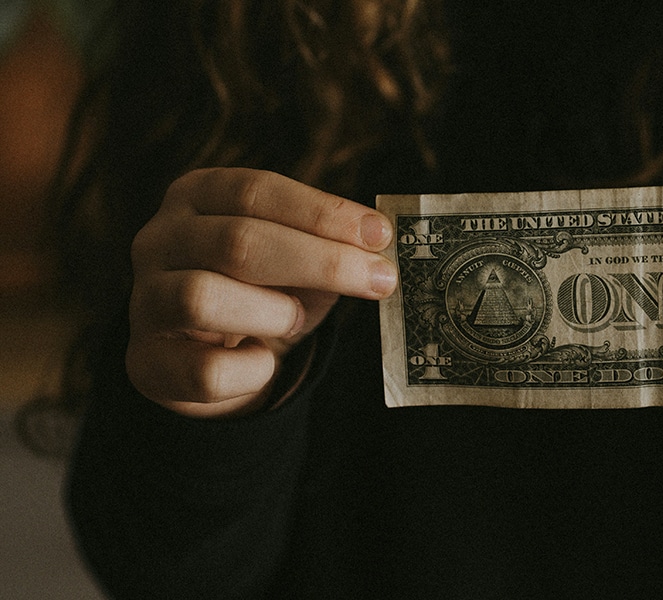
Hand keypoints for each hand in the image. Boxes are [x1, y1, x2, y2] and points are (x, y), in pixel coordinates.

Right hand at [126, 168, 396, 417]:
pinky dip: (252, 371)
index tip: (380, 235)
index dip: (322, 212)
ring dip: (272, 312)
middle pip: (237, 241)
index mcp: (197, 196)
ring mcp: (144, 300)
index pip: (256, 190)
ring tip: (295, 319)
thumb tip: (377, 250)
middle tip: (380, 280)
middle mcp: (160, 239)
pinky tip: (265, 361)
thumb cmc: (263, 292)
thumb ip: (330, 247)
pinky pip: (205, 371)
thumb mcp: (297, 260)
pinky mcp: (145, 362)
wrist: (210, 359)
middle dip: (321, 262)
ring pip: (202, 299)